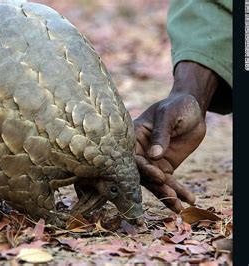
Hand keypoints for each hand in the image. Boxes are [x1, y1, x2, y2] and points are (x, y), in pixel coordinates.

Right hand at [134, 61, 218, 211]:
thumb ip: (161, 134)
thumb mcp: (168, 116)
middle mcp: (139, 152)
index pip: (133, 157)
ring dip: (167, 195)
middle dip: (156, 187)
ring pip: (155, 182)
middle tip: (171, 196)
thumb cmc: (176, 106)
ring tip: (179, 207)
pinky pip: (170, 182)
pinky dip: (179, 192)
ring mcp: (151, 162)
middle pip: (143, 174)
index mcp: (133, 137)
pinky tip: (188, 200)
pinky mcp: (164, 167)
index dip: (144, 168)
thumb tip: (154, 155)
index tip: (159, 176)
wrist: (191, 108)